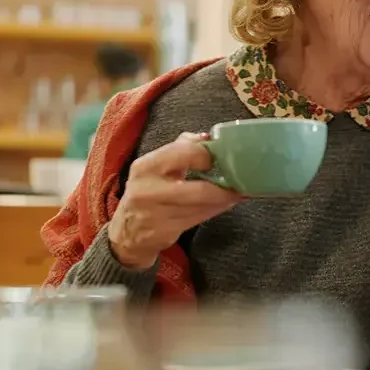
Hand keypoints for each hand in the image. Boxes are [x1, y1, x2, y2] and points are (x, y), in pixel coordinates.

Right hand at [108, 132, 244, 268]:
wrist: (128, 231)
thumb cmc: (148, 191)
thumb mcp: (155, 165)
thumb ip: (180, 147)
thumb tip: (207, 137)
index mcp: (146, 166)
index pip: (184, 153)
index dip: (207, 155)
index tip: (221, 156)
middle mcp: (148, 190)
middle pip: (199, 189)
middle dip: (224, 186)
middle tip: (240, 181)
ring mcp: (157, 214)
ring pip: (203, 206)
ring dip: (225, 199)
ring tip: (239, 191)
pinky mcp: (166, 231)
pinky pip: (200, 218)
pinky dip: (217, 209)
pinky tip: (227, 203)